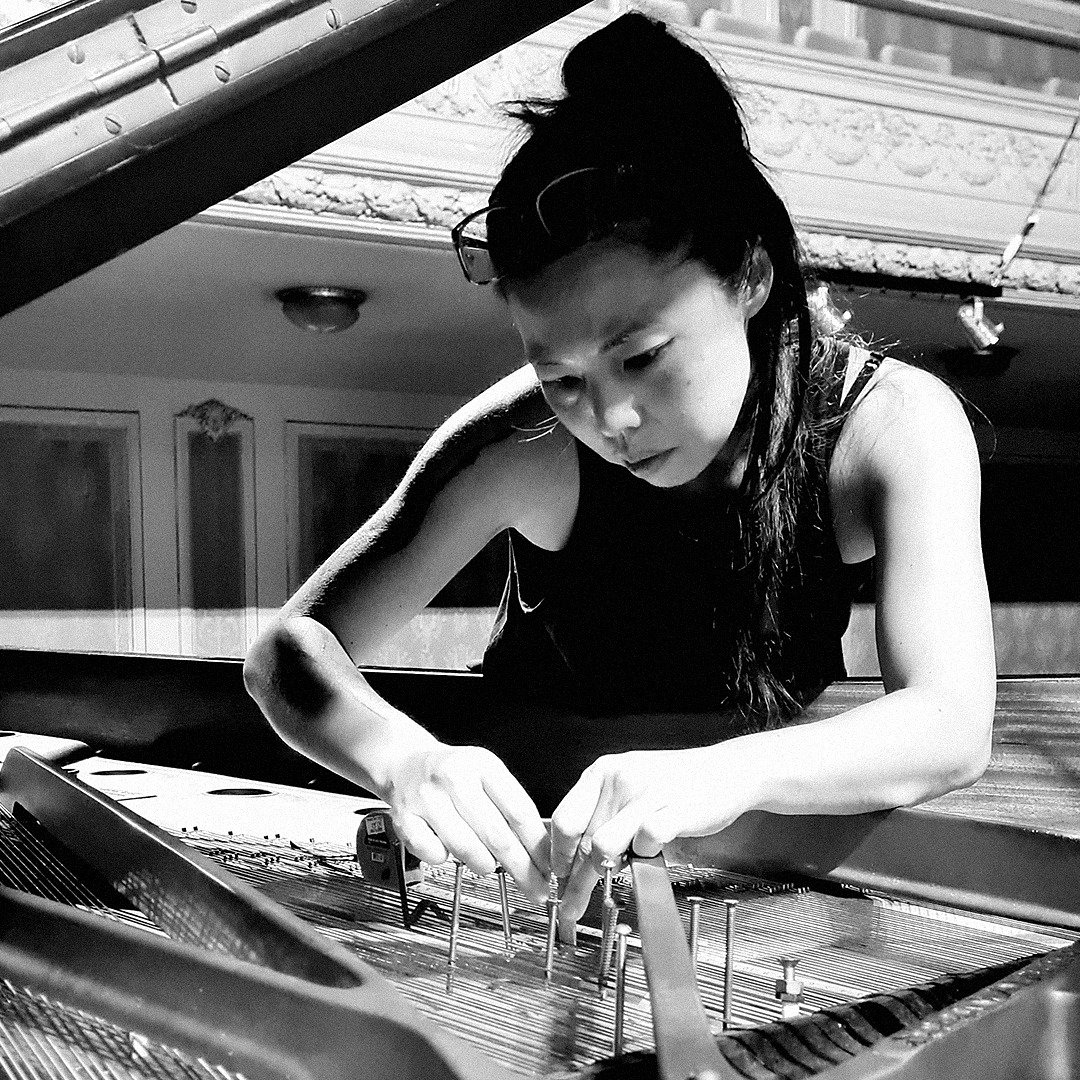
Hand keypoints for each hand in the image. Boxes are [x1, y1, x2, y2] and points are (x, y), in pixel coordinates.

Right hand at [384, 742, 549, 901]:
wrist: (405, 763)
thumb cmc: (454, 774)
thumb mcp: (488, 775)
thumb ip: (512, 806)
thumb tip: (541, 851)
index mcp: (483, 764)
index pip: (519, 812)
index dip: (537, 846)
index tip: (548, 868)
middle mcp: (454, 777)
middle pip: (497, 835)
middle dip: (521, 869)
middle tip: (536, 888)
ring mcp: (426, 798)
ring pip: (467, 848)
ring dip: (485, 864)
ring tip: (489, 864)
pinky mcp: (404, 819)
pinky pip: (435, 855)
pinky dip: (445, 859)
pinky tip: (448, 848)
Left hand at [551, 746, 753, 924]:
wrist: (727, 770)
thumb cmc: (678, 783)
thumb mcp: (630, 785)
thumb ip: (602, 812)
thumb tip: (574, 856)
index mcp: (602, 772)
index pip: (563, 819)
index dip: (558, 854)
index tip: (558, 877)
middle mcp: (619, 779)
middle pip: (582, 840)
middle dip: (578, 878)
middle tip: (574, 904)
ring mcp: (646, 793)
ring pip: (604, 845)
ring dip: (609, 868)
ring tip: (622, 871)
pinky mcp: (673, 810)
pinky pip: (644, 845)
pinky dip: (646, 857)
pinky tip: (654, 851)